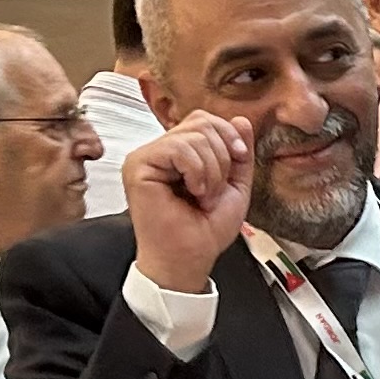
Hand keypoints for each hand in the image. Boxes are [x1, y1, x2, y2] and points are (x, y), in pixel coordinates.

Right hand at [123, 111, 255, 297]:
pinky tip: (192, 192)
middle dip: (222, 158)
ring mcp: (146, 157)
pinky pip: (178, 148)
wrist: (190, 258)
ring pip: (192, 136)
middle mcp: (159, 152)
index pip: (204, 120)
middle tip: (213, 190)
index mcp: (178, 152)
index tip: (238, 159)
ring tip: (202, 196)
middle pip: (201, 123)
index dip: (227, 135)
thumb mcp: (235, 185)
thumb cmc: (205, 231)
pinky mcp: (138, 166)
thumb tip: (241, 120)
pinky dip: (197, 171)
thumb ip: (239, 152)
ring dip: (211, 171)